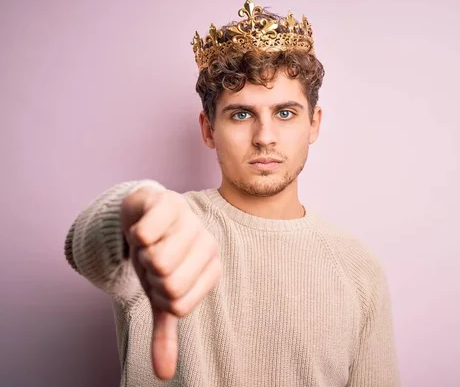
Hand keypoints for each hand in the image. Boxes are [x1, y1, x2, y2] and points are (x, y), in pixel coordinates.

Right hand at [120, 186, 221, 379]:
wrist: (143, 215)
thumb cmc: (157, 256)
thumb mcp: (160, 296)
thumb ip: (165, 333)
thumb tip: (163, 374)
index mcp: (211, 268)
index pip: (178, 305)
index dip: (158, 294)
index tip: (160, 278)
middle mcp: (208, 243)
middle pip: (170, 284)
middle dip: (149, 276)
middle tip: (151, 260)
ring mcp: (191, 221)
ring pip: (159, 261)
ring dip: (140, 255)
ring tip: (147, 244)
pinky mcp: (169, 202)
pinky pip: (148, 233)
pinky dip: (135, 236)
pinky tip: (142, 227)